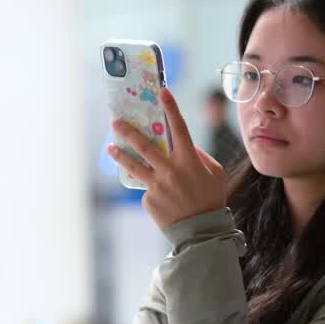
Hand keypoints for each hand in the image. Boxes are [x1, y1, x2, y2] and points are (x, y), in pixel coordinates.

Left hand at [108, 88, 228, 228]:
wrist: (202, 231)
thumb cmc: (211, 198)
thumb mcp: (214, 173)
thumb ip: (199, 156)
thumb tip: (184, 146)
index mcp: (189, 160)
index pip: (179, 128)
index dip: (171, 108)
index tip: (162, 92)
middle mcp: (170, 170)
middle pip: (144, 145)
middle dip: (128, 131)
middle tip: (115, 122)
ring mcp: (157, 185)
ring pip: (133, 165)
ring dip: (120, 155)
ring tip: (110, 148)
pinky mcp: (148, 199)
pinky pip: (146, 188)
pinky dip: (151, 188)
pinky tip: (160, 196)